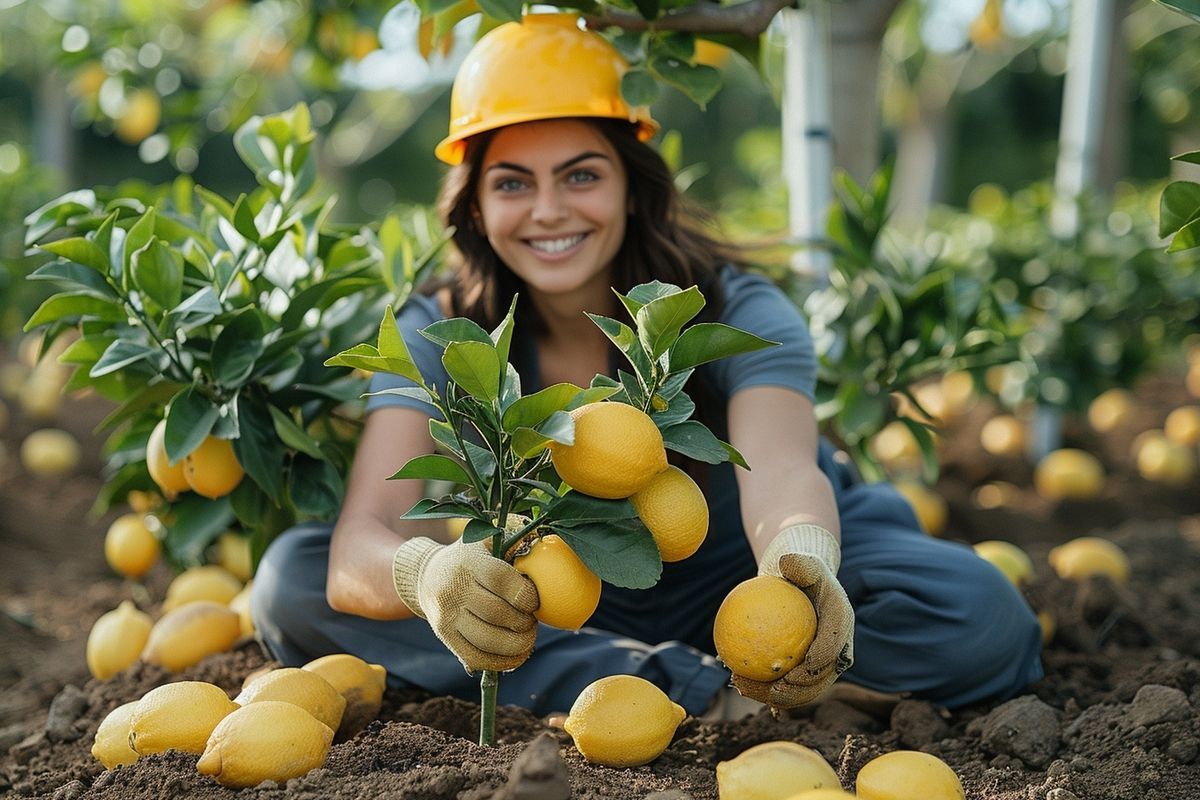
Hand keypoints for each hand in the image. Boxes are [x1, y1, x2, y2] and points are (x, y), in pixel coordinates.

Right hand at [392, 537, 539, 672]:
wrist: (428, 576)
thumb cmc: (470, 557)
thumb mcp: (487, 539)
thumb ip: (515, 537)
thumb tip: (544, 541)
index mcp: (468, 562)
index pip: (502, 581)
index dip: (527, 595)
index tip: (535, 601)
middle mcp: (453, 589)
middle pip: (498, 614)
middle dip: (525, 622)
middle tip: (533, 620)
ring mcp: (446, 617)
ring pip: (488, 641)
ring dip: (518, 644)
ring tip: (527, 636)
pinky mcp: (445, 638)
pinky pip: (477, 658)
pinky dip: (503, 662)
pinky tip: (517, 654)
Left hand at [731, 525, 853, 707]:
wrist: (799, 585)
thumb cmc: (799, 572)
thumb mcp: (801, 563)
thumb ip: (799, 564)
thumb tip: (786, 563)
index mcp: (841, 624)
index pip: (834, 649)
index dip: (818, 664)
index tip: (793, 672)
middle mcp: (836, 648)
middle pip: (820, 680)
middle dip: (798, 693)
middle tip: (771, 690)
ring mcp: (820, 663)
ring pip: (801, 689)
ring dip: (775, 696)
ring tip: (745, 687)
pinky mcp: (803, 670)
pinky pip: (784, 684)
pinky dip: (763, 688)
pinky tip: (738, 682)